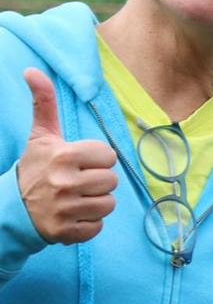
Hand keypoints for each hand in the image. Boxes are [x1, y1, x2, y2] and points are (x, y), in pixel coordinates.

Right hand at [16, 68, 117, 243]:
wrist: (10, 208)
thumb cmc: (34, 168)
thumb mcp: (41, 136)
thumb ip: (44, 103)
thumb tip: (32, 70)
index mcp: (64, 156)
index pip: (109, 156)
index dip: (97, 160)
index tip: (79, 163)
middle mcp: (65, 183)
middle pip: (111, 181)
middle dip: (97, 182)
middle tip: (76, 182)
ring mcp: (65, 210)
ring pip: (108, 204)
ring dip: (95, 203)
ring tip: (75, 199)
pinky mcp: (65, 233)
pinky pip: (97, 227)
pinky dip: (87, 224)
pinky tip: (71, 216)